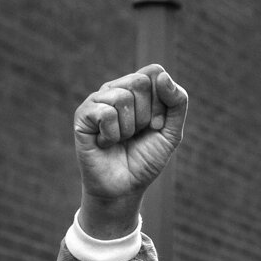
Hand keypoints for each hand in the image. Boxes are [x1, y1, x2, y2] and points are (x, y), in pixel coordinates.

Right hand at [74, 65, 188, 228]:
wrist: (124, 188)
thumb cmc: (145, 159)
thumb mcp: (171, 132)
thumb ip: (177, 102)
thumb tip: (162, 76)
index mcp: (137, 89)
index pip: (154, 72)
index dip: (161, 100)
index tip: (156, 125)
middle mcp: (116, 89)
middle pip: (140, 82)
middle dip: (146, 115)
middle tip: (137, 134)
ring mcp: (98, 100)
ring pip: (123, 98)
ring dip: (128, 128)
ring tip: (120, 139)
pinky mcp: (83, 115)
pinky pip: (106, 113)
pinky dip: (112, 135)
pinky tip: (105, 143)